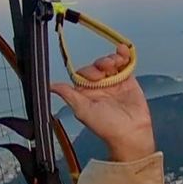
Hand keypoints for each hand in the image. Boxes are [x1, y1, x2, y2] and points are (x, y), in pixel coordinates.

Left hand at [51, 45, 155, 162]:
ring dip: (112, 58)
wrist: (132, 133)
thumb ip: (68, 95)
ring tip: (116, 63)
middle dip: (101, 63)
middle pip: (97, 66)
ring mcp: (115, 83)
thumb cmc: (108, 127)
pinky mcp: (129, 82)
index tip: (95, 76)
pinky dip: (124, 55)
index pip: (84, 73)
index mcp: (87, 93)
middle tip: (106, 69)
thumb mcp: (83, 110)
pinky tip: (123, 50)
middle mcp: (100, 87)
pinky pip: (125, 64)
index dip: (89, 71)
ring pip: (110, 63)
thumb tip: (50, 86)